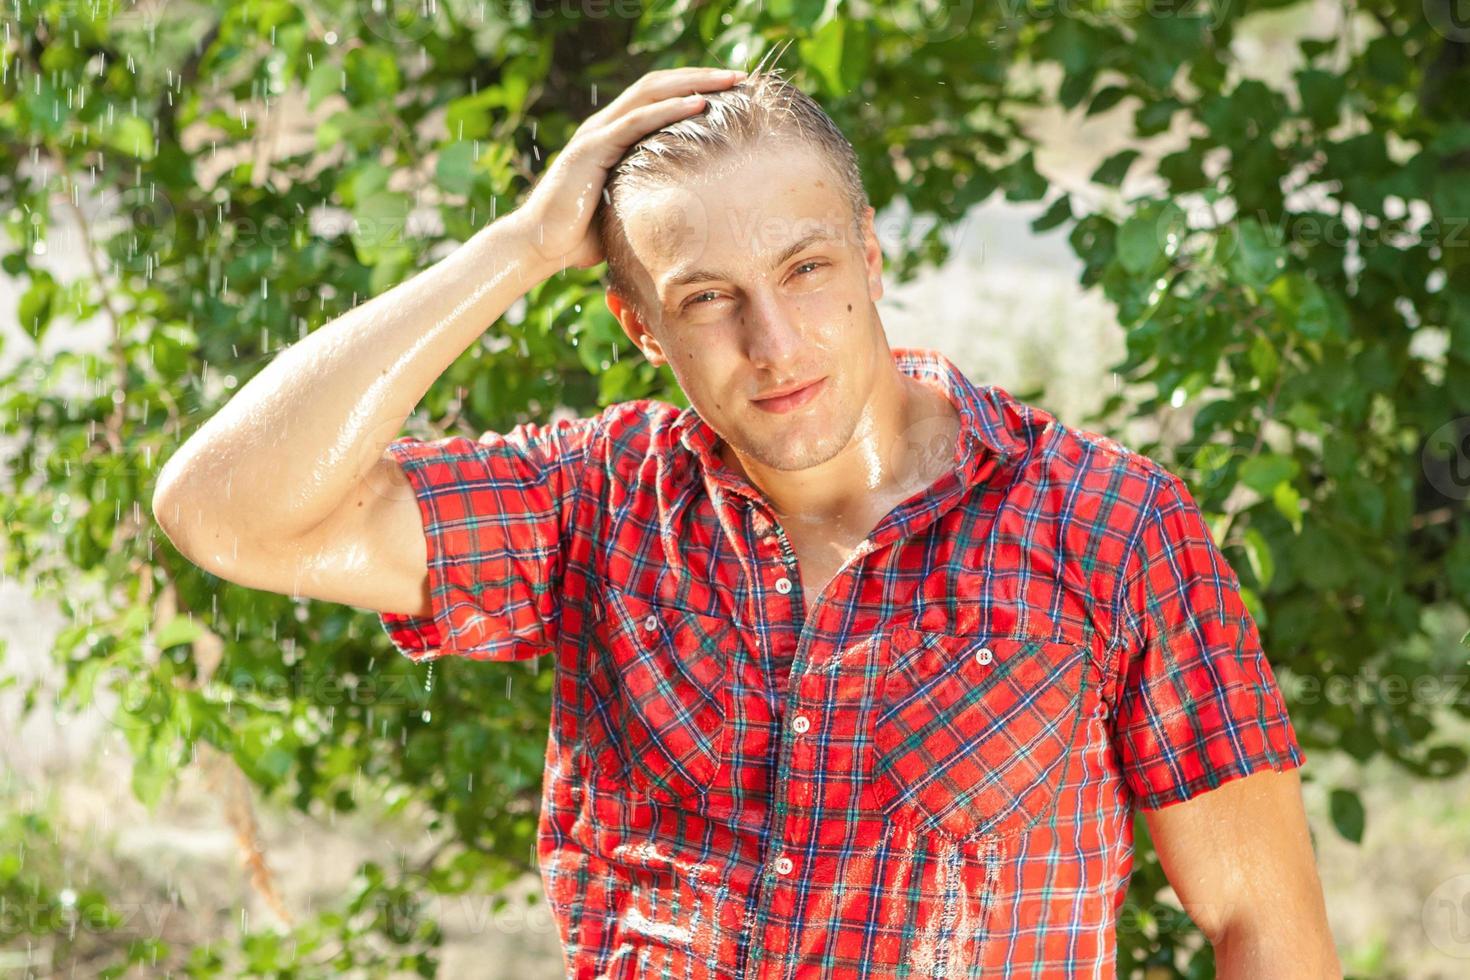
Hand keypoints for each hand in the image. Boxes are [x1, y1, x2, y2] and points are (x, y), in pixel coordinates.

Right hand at [510, 66, 747, 274]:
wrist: (540, 246)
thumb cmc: (582, 237)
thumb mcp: (626, 211)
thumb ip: (649, 201)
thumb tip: (687, 221)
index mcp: (613, 137)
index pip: (658, 99)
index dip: (693, 89)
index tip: (731, 92)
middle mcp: (605, 126)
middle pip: (658, 86)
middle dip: (700, 77)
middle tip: (740, 77)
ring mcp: (597, 134)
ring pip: (650, 94)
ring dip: (693, 84)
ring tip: (728, 81)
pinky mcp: (591, 149)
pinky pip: (635, 121)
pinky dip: (669, 109)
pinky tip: (698, 104)